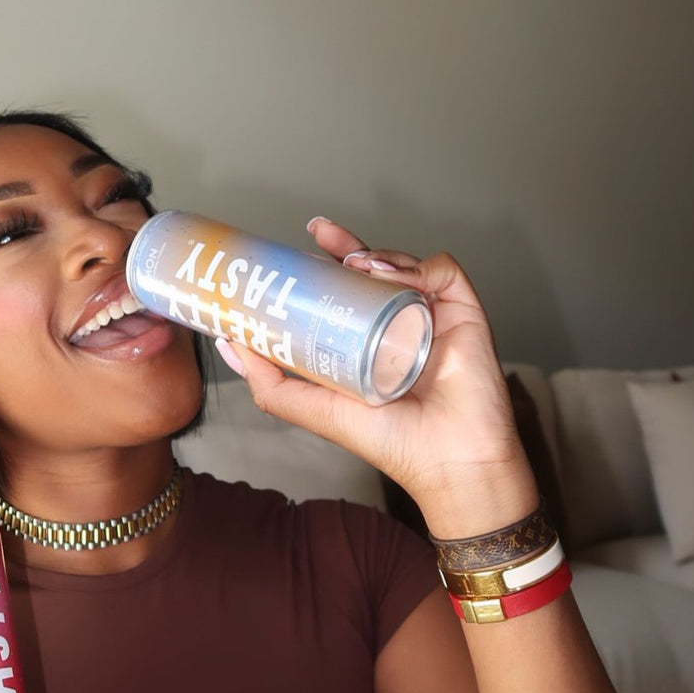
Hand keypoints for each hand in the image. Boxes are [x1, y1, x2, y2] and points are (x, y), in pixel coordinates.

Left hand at [214, 217, 538, 536]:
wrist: (449, 458)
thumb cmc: (392, 443)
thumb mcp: (316, 411)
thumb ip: (271, 384)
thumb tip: (230, 347)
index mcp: (367, 344)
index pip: (342, 295)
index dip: (322, 268)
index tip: (297, 252)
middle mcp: (398, 325)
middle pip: (371, 271)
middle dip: (344, 245)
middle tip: (319, 233)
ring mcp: (432, 315)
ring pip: (403, 264)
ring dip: (376, 255)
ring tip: (355, 263)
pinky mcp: (463, 310)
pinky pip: (443, 270)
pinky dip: (417, 265)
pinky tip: (391, 276)